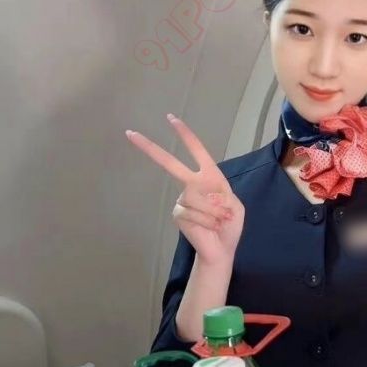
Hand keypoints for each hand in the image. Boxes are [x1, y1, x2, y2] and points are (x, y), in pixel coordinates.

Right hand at [125, 114, 244, 266]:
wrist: (221, 248)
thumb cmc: (229, 225)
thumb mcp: (235, 206)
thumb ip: (223, 196)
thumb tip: (205, 194)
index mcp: (209, 177)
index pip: (197, 151)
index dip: (185, 135)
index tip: (171, 119)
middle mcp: (192, 184)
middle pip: (170, 164)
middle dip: (151, 149)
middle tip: (131, 134)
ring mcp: (183, 199)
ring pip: (195, 197)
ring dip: (213, 211)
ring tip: (220, 220)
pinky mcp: (178, 213)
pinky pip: (191, 211)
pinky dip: (206, 219)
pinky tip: (209, 226)